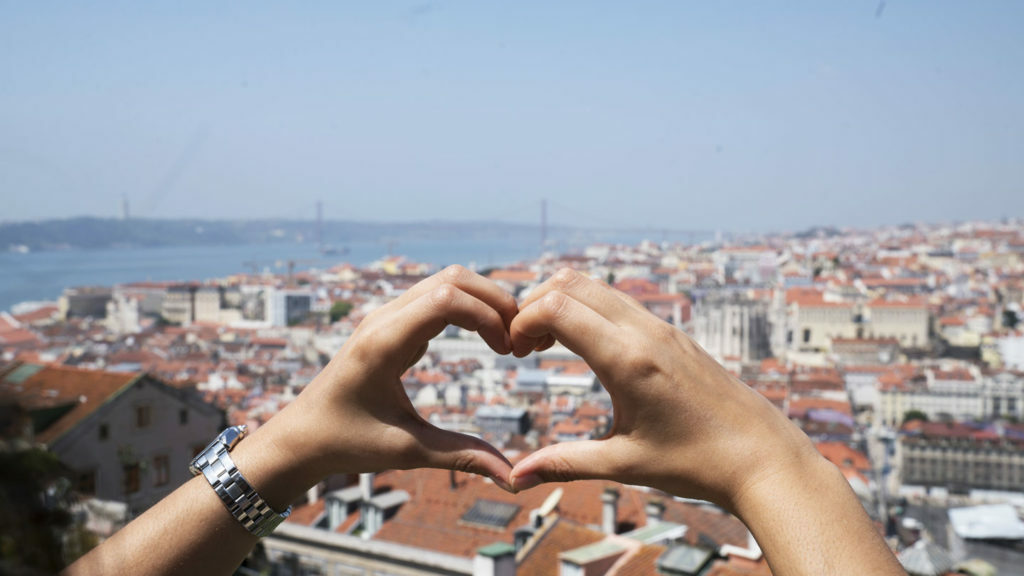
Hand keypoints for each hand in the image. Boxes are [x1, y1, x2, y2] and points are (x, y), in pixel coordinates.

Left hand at [241, 265, 519, 498]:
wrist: (300, 437)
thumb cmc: (345, 442)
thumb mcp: (406, 452)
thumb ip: (461, 457)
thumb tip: (513, 479)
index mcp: (384, 343)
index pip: (447, 298)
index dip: (488, 316)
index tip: (509, 352)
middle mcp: (384, 318)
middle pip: (453, 278)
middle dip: (495, 301)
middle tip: (519, 341)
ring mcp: (386, 316)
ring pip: (446, 281)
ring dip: (483, 302)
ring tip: (506, 341)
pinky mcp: (391, 323)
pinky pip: (436, 296)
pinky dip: (468, 308)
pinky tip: (486, 340)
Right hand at [507, 268, 818, 508]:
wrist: (762, 457)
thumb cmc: (697, 464)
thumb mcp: (623, 465)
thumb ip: (564, 463)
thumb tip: (515, 478)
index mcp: (628, 360)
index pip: (556, 307)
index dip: (521, 321)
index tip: (514, 353)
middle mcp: (645, 332)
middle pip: (570, 283)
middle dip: (534, 305)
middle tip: (524, 347)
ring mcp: (662, 327)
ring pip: (596, 286)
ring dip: (561, 303)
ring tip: (547, 346)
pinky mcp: (673, 333)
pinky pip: (620, 301)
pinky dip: (589, 309)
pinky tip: (586, 349)